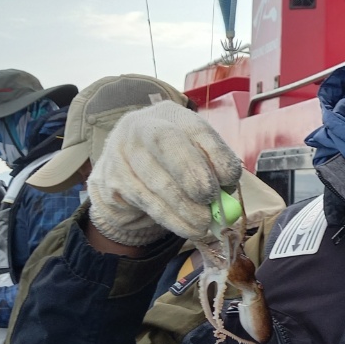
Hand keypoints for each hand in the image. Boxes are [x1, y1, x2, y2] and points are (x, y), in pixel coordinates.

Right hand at [87, 100, 242, 245]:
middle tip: (211, 198)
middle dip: (192, 172)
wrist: (125, 172)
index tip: (231, 178)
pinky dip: (171, 219)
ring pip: (156, 180)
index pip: (195, 127)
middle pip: (166, 143)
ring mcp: (122, 152)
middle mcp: (142, 126)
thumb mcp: (193, 154)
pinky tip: (189, 228)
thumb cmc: (170, 162)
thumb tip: (227, 190)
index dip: (215, 152)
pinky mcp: (113, 180)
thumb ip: (212, 167)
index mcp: (171, 114)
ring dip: (185, 207)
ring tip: (205, 223)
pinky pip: (146, 202)